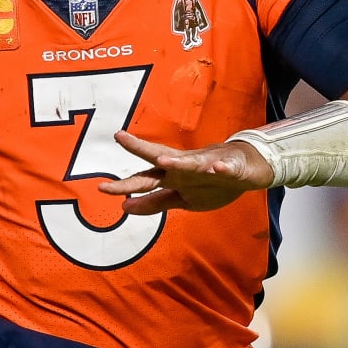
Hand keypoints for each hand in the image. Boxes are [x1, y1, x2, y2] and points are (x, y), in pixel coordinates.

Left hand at [96, 130, 274, 214]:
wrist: (246, 170)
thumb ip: (153, 202)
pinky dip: (222, 169)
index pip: (144, 177)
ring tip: (165, 160)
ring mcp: (208, 166)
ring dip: (178, 162)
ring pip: (191, 162)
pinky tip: (218, 168)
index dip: (124, 183)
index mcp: (173, 175)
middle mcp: (185, 167)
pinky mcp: (230, 169)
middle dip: (141, 150)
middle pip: (159, 160)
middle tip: (121, 139)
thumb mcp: (179, 197)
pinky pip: (226, 170)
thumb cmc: (208, 181)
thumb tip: (124, 207)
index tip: (101, 187)